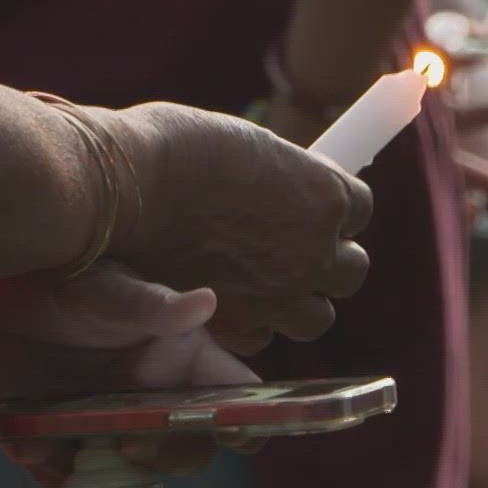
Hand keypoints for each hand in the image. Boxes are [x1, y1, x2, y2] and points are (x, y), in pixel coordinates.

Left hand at [0, 262, 260, 487]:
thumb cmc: (53, 281)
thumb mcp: (101, 290)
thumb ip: (150, 305)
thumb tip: (205, 302)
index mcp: (180, 362)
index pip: (234, 397)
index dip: (247, 421)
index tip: (236, 434)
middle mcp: (151, 400)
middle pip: (188, 449)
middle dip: (167, 456)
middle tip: (130, 442)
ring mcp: (106, 427)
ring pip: (131, 476)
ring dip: (102, 474)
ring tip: (60, 446)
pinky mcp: (59, 444)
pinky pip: (70, 482)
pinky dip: (52, 474)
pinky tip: (26, 444)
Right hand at [115, 105, 373, 352]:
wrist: (129, 186)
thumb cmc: (178, 151)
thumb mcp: (252, 150)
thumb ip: (283, 181)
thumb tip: (290, 190)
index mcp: (327, 194)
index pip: (359, 209)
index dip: (328, 211)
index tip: (303, 205)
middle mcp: (317, 249)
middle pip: (351, 270)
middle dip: (324, 262)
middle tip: (288, 249)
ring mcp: (283, 291)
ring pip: (318, 316)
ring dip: (296, 301)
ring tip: (260, 282)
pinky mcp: (241, 322)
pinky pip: (262, 337)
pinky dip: (250, 324)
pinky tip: (223, 298)